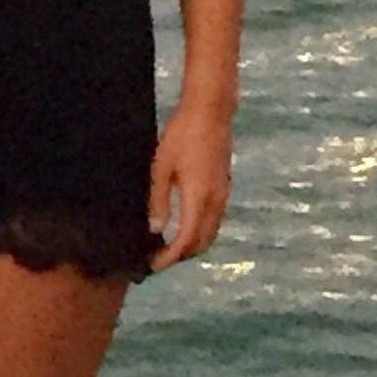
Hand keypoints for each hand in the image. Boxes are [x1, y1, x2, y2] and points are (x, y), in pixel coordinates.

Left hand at [148, 96, 232, 269]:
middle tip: (157, 259)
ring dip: (191, 245)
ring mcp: (222, 194)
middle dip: (180, 256)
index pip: (185, 241)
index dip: (169, 258)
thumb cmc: (181, 135)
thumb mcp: (161, 167)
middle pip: (201, 243)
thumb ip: (158, 200)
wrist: (210, 111)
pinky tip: (183, 226)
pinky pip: (214, 220)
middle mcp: (215, 201)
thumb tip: (155, 230)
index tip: (152, 265)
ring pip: (210, 233)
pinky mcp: (223, 187)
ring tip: (168, 246)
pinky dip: (199, 232)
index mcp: (198, 197)